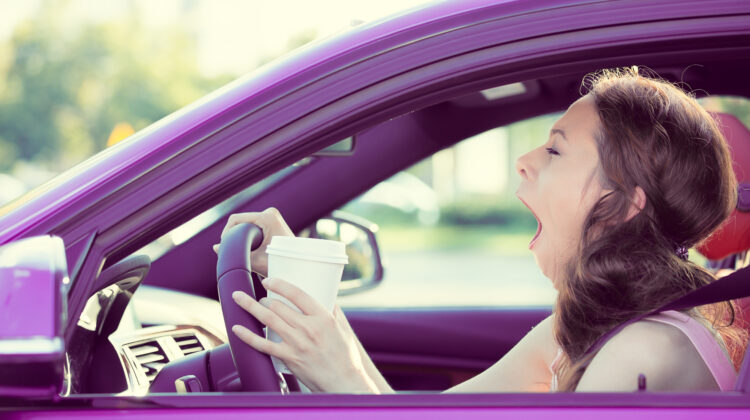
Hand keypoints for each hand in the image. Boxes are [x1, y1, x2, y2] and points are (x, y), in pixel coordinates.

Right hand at [213, 207, 293, 276]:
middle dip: (233, 235)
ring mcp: (271, 215)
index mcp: (267, 217)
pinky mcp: (272, 220)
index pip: (236, 219)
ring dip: (240, 236)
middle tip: (230, 251)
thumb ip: (235, 254)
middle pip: (241, 221)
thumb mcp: (255, 261)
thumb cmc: (281, 264)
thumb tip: (215, 248)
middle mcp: (270, 212)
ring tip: (237, 251)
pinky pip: (252, 225)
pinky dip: (247, 235)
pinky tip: (245, 247)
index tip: (224, 248)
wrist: (299, 265)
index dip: (226, 232)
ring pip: (246, 223)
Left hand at [231, 277, 377, 392]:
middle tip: (259, 296)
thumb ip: (332, 310)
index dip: (279, 284)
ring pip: (268, 320)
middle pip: (278, 306)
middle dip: (263, 297)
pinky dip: (247, 336)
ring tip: (239, 298)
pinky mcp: (289, 358)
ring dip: (250, 307)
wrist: (344, 382)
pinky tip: (236, 329)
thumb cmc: (346, 356)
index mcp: (323, 317)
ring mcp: (296, 343)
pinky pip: (263, 345)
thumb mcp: (343, 328)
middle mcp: (308, 328)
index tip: (269, 280)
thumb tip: (324, 295)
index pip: (297, 294)